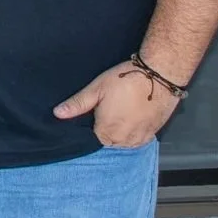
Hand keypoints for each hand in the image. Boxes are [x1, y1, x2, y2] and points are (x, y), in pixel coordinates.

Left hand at [52, 60, 180, 148]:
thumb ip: (77, 104)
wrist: (159, 75)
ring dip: (121, 131)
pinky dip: (134, 132)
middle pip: (109, 141)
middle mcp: (124, 140)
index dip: (93, 125)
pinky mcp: (153, 133)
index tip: (96, 113)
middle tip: (110, 108)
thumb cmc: (127, 80)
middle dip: (107, 128)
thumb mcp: (97, 89)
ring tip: (122, 111)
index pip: (93, 138)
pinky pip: (139, 139)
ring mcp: (140, 138)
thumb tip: (57, 114)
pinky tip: (133, 117)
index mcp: (107, 132)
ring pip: (124, 142)